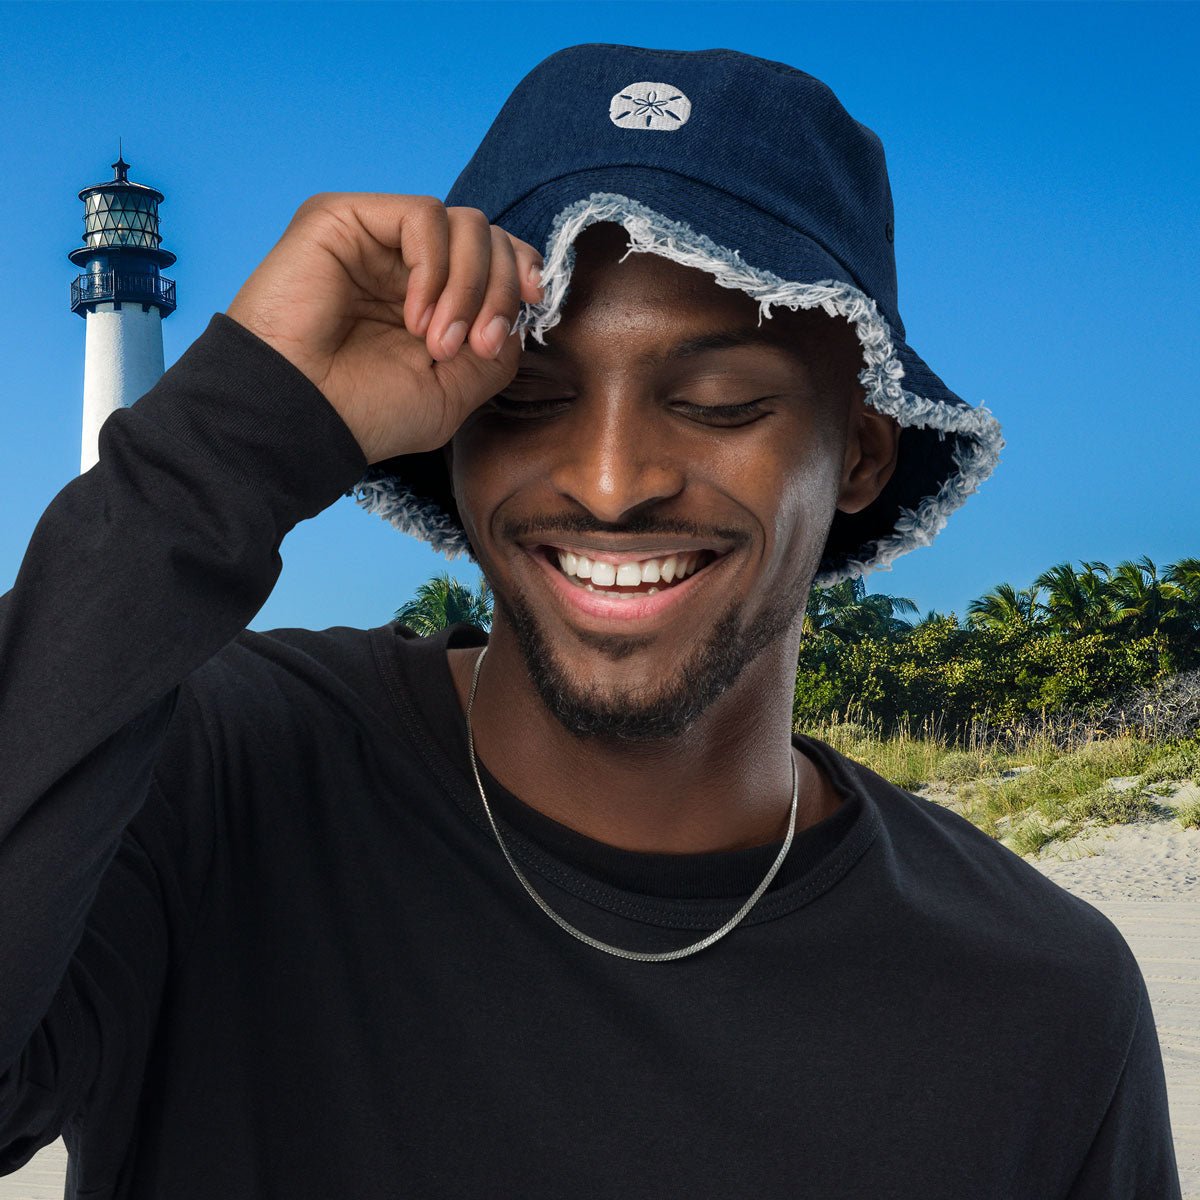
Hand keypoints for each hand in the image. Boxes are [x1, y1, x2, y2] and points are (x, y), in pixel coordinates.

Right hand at [225, 193, 543, 463]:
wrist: (298, 417)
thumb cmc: (364, 414)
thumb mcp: (452, 393)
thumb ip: (495, 350)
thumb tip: (518, 314)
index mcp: (429, 300)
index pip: (494, 258)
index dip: (523, 272)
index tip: (536, 305)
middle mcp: (403, 265)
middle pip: (488, 238)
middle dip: (500, 291)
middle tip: (476, 345)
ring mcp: (374, 240)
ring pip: (464, 224)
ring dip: (469, 287)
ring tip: (438, 342)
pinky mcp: (344, 218)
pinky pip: (423, 216)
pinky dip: (435, 268)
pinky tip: (413, 315)